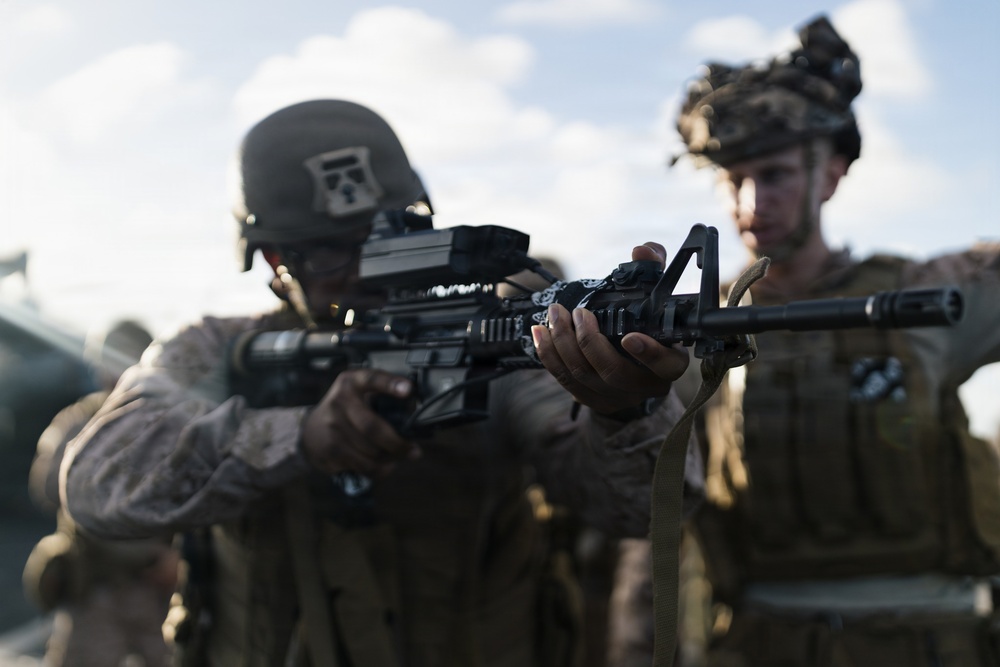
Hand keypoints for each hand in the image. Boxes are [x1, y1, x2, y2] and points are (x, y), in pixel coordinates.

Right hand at [300, 369, 420, 475]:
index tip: (408, 389)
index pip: (371, 379)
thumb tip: (415, 412)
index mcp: (351, 383)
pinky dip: (379, 470)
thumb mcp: (357, 393)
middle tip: (413, 451)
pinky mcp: (331, 450)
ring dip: (390, 459)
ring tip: (398, 458)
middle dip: (398, 444)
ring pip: (371, 451)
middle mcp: (339, 402)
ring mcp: (332, 428)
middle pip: (373, 428)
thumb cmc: (345, 410)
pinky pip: (363, 466)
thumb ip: (380, 396)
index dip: (390, 384)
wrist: (310, 431)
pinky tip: (385, 466)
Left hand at [531, 242, 689, 415]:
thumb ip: (652, 271)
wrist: (636, 368)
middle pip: (613, 371)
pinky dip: (549, 355)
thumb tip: (643, 250)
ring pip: (584, 375)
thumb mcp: (655, 299)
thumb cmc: (647, 327)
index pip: (665, 364)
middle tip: (577, 313)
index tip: (629, 337)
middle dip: (589, 340)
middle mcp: (644, 384)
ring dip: (564, 343)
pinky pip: (565, 380)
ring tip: (555, 316)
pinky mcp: (590, 398)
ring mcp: (615, 395)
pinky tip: (540, 333)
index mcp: (668, 362)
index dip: (648, 354)